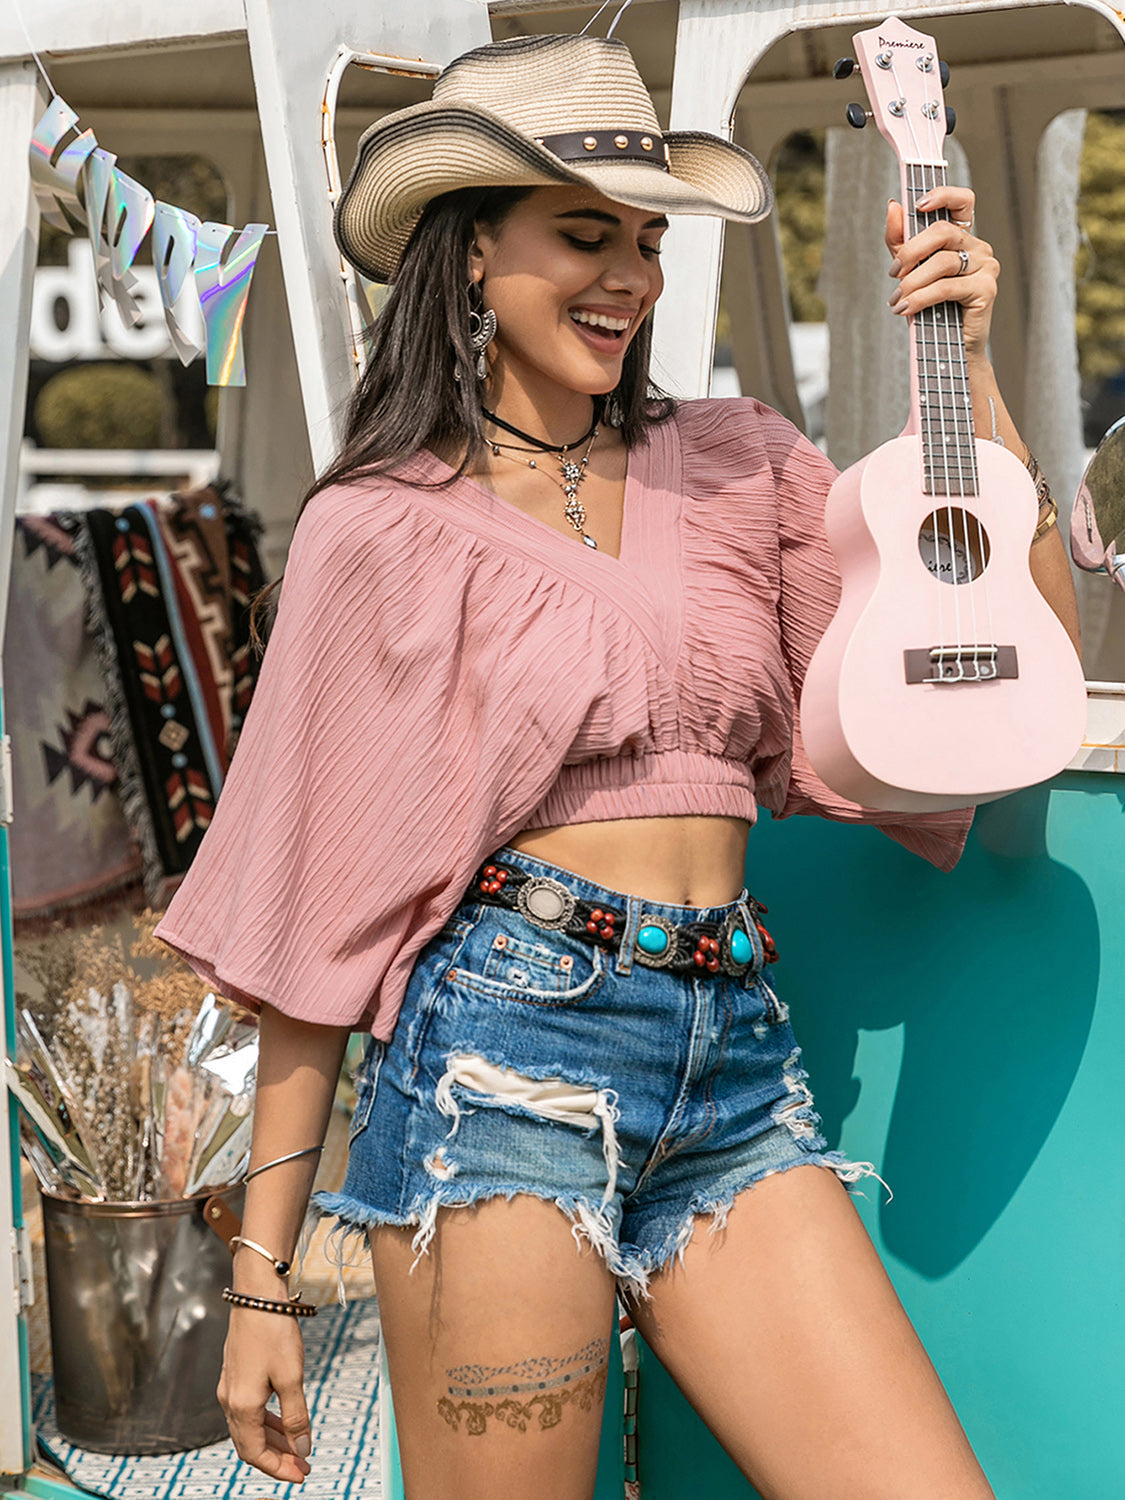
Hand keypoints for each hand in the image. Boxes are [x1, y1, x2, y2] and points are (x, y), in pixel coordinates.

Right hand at [218, 1309, 312, 1483]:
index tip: (301, 1474)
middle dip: (277, 1459)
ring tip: (298, 1449)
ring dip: (273, 1441)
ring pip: (250, 1428)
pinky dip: (267, 1422)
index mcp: (241, 1406)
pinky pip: (250, 1411)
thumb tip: (301, 1449)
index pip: (255, 1454)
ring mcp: (231, 1387)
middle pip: (250, 1445)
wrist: (256, 1294)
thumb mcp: (291, 1377)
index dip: (278, 1469)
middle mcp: (230, 1400)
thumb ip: (296, 1417)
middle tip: (302, 1466)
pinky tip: (285, 1423)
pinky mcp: (236, 1375)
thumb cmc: (273, 1330)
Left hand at [884, 187, 998, 360]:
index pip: (963, 201)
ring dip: (912, 282)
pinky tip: (906, 309)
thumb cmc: (931, 309)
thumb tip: (893, 206)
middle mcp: (978, 248)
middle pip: (944, 231)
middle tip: (893, 272)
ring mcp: (986, 267)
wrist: (947, 349)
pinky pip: (947, 286)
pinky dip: (921, 298)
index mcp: (963, 239)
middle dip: (912, 250)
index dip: (944, 195)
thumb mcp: (909, 271)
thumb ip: (900, 240)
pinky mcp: (987, 289)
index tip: (918, 204)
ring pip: (942, 262)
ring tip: (897, 301)